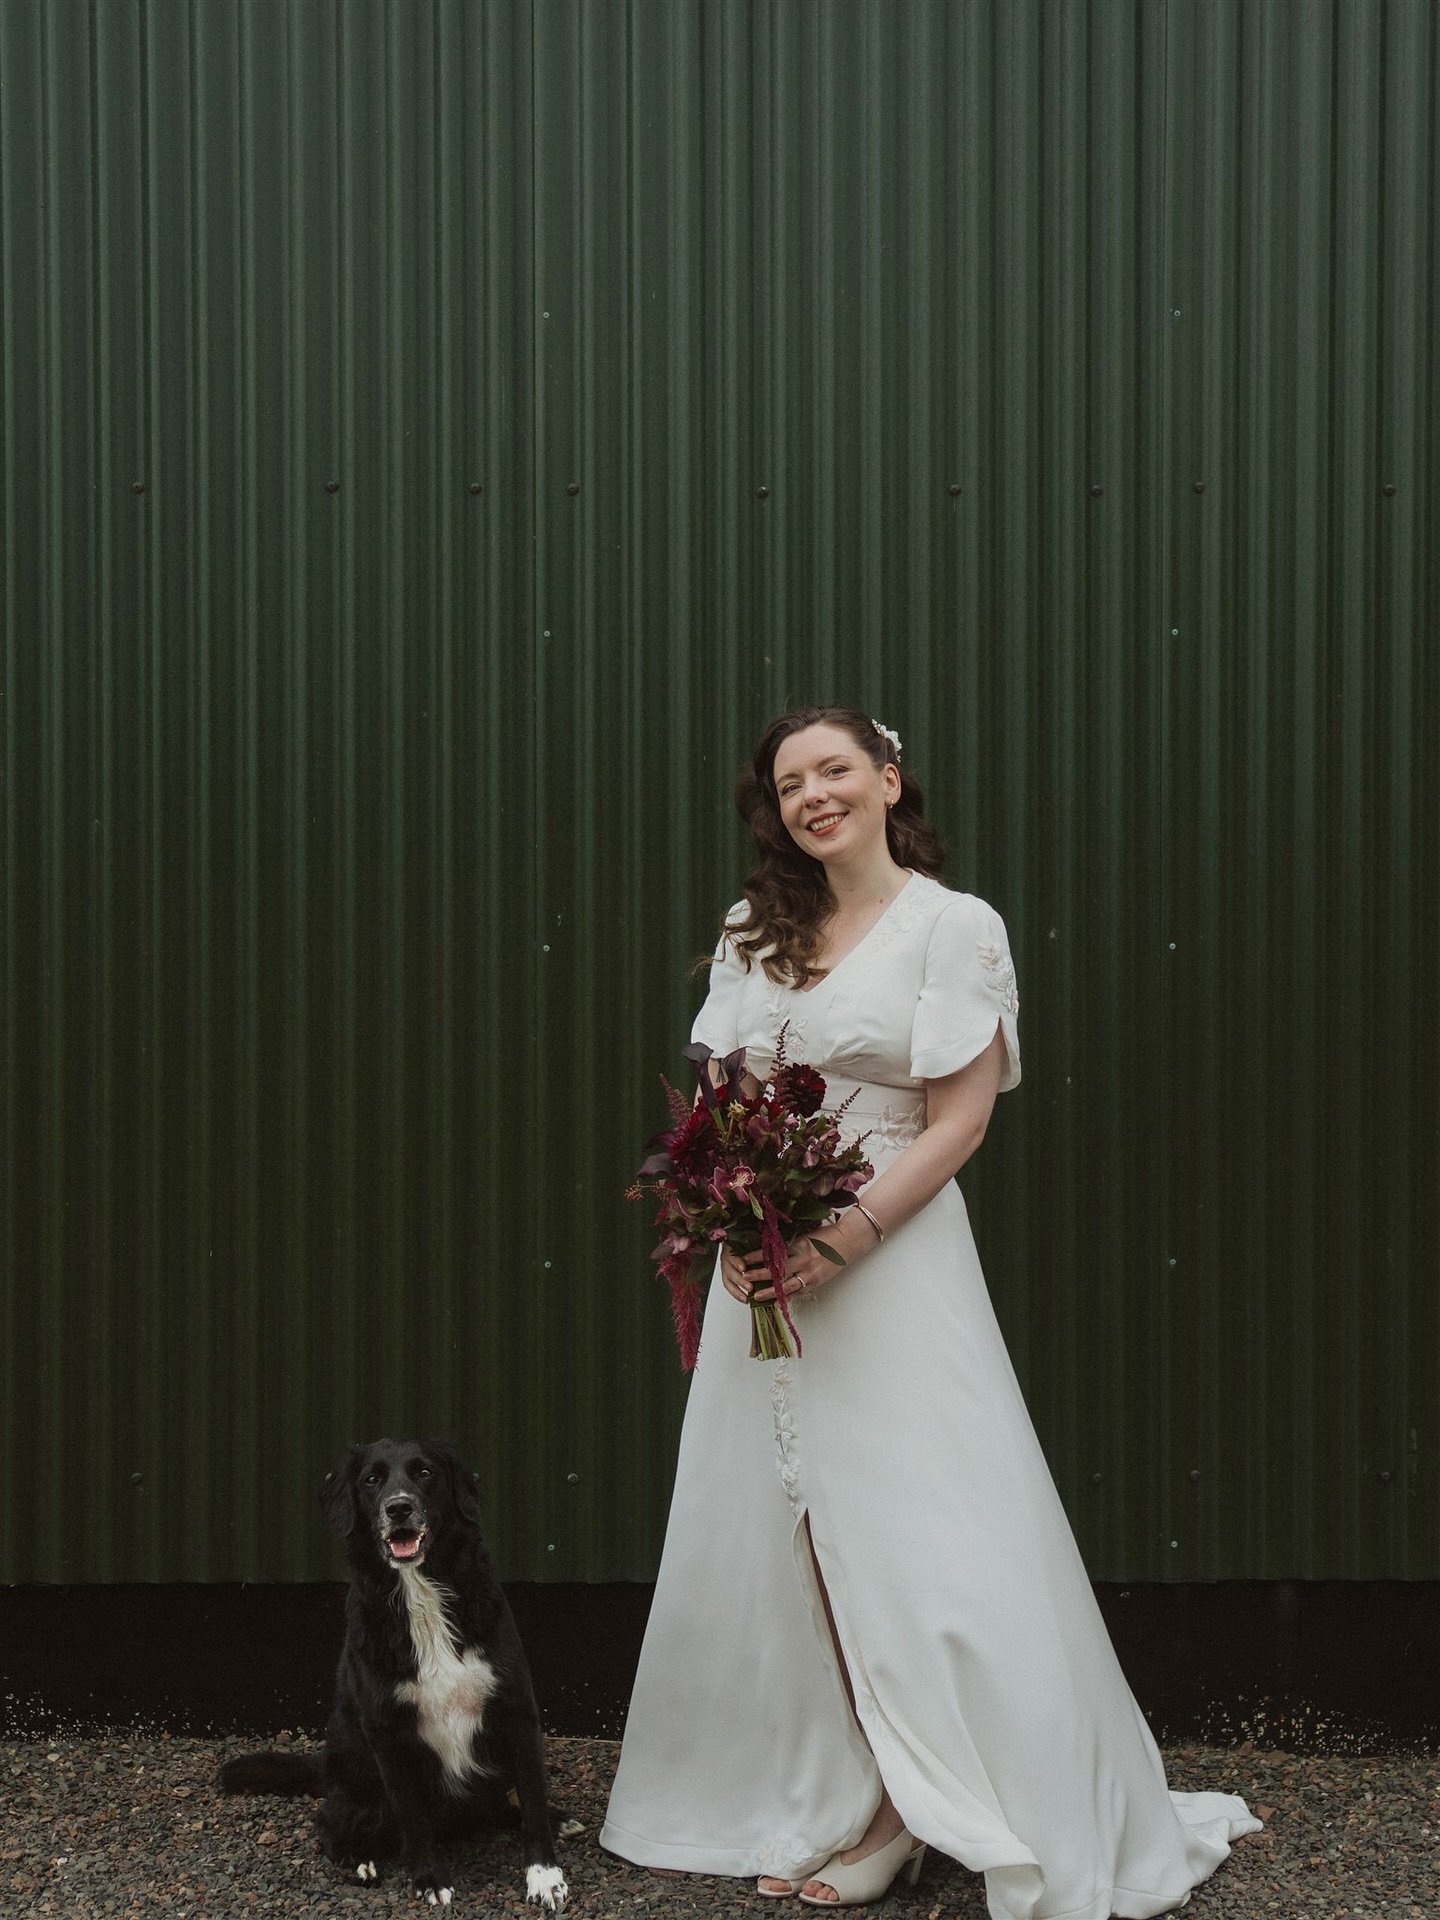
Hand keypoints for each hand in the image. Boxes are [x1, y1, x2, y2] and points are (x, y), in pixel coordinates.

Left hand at [720, 1213, 873, 1305]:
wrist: (848, 1242)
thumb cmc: (827, 1235)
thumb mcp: (806, 1234)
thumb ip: (790, 1243)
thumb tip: (770, 1247)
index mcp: (799, 1245)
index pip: (774, 1252)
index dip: (757, 1256)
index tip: (743, 1259)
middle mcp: (803, 1260)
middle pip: (777, 1270)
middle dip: (759, 1275)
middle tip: (744, 1277)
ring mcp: (810, 1274)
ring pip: (786, 1285)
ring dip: (770, 1291)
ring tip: (756, 1296)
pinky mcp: (817, 1282)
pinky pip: (799, 1292)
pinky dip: (787, 1297)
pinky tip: (777, 1302)